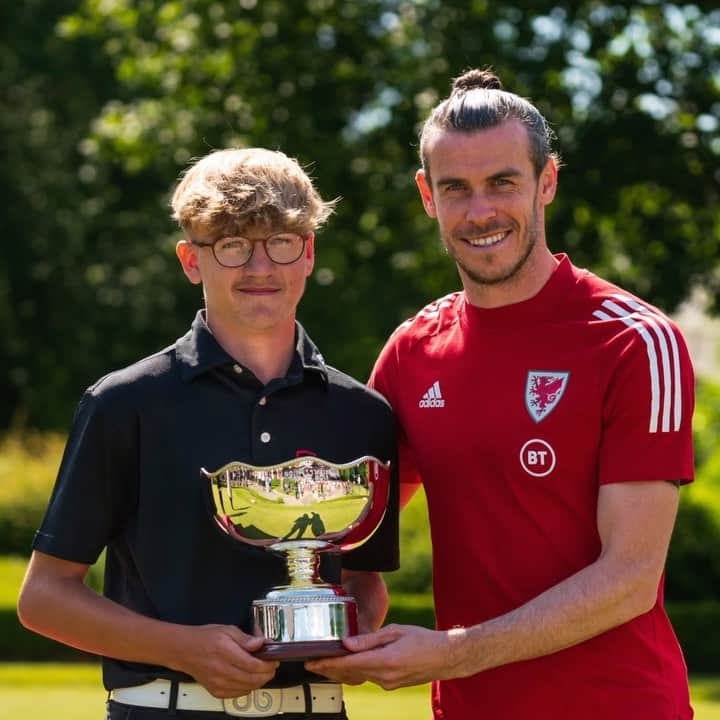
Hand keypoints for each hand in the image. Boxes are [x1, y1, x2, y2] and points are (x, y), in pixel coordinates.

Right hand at [170, 624, 277, 697]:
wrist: (184, 650)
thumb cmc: (206, 637)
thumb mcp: (227, 629)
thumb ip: (245, 638)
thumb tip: (261, 643)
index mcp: (225, 651)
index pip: (253, 665)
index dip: (267, 664)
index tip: (274, 659)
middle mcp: (221, 670)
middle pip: (252, 679)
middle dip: (267, 674)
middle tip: (272, 666)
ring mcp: (217, 683)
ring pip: (247, 688)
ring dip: (259, 681)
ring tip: (263, 671)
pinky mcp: (215, 691)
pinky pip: (238, 694)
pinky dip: (248, 688)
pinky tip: (249, 679)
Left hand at [305, 624, 467, 689]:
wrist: (445, 658)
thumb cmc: (423, 639)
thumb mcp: (395, 632)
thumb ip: (369, 639)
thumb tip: (346, 643)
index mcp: (385, 661)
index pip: (349, 664)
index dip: (328, 663)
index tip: (312, 661)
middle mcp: (384, 677)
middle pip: (349, 673)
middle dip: (329, 669)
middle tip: (310, 663)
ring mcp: (388, 684)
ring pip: (358, 677)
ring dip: (340, 672)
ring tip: (323, 665)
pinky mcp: (391, 684)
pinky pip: (368, 678)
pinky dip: (354, 672)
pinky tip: (347, 666)